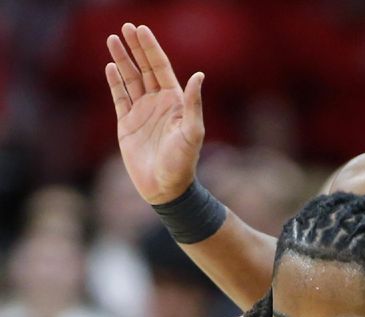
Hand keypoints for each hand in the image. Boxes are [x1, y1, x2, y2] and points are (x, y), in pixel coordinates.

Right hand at [105, 23, 204, 204]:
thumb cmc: (183, 163)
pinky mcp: (127, 125)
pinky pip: (119, 98)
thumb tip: (200, 75)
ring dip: (122, 60)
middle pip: (145, 69)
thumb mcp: (192, 133)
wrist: (165, 189)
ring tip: (112, 40)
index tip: (141, 29)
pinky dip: (115, 82)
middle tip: (125, 27)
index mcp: (175, 102)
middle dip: (135, 48)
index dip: (151, 48)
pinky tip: (111, 67)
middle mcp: (158, 104)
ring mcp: (142, 113)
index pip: (161, 68)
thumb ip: (194, 104)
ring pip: (130, 80)